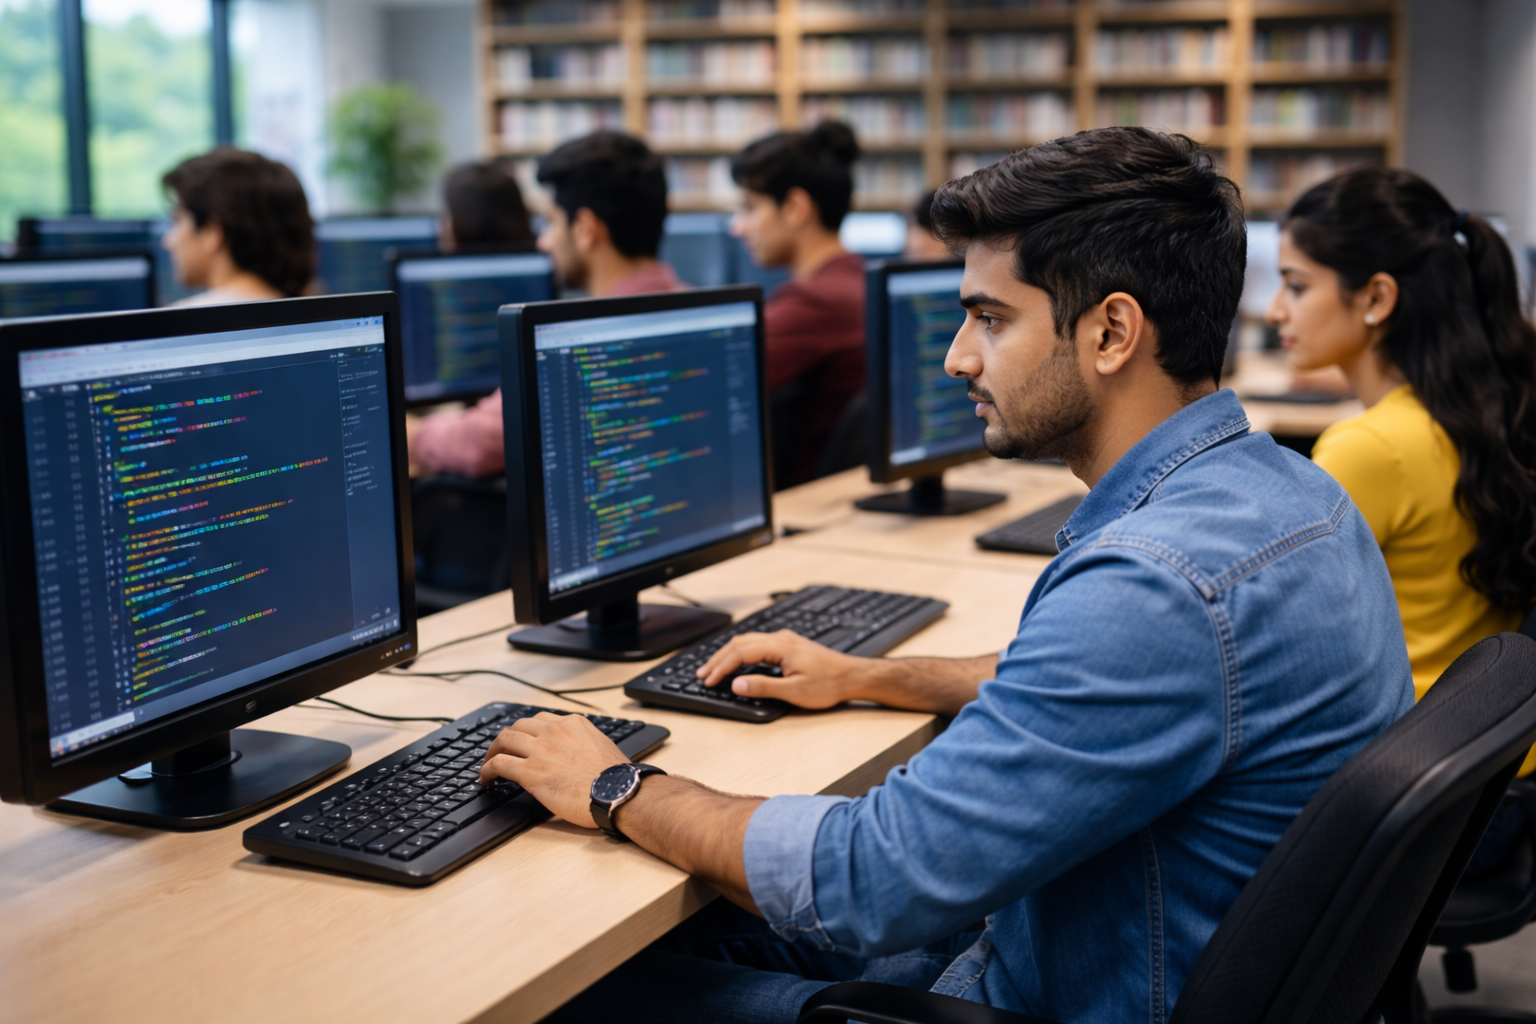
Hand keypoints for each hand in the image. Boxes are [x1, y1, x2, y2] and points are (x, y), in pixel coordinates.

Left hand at [479, 712, 627, 829]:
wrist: (618, 793)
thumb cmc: (616, 779)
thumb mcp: (600, 747)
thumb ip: (582, 744)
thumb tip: (573, 754)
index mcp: (574, 723)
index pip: (541, 719)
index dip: (528, 731)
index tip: (524, 740)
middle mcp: (555, 731)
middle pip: (519, 726)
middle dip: (507, 738)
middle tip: (501, 750)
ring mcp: (541, 750)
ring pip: (505, 739)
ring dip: (493, 751)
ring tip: (489, 763)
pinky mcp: (531, 772)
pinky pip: (499, 764)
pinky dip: (487, 770)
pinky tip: (486, 779)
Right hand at [695, 631, 868, 709]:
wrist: (853, 676)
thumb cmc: (829, 683)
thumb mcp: (794, 690)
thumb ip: (763, 686)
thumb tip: (736, 684)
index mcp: (780, 646)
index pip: (740, 653)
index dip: (721, 667)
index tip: (709, 680)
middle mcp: (780, 638)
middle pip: (739, 643)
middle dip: (718, 658)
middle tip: (703, 674)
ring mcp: (785, 640)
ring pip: (747, 642)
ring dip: (728, 654)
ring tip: (714, 668)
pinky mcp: (789, 646)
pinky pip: (757, 644)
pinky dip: (741, 653)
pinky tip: (738, 662)